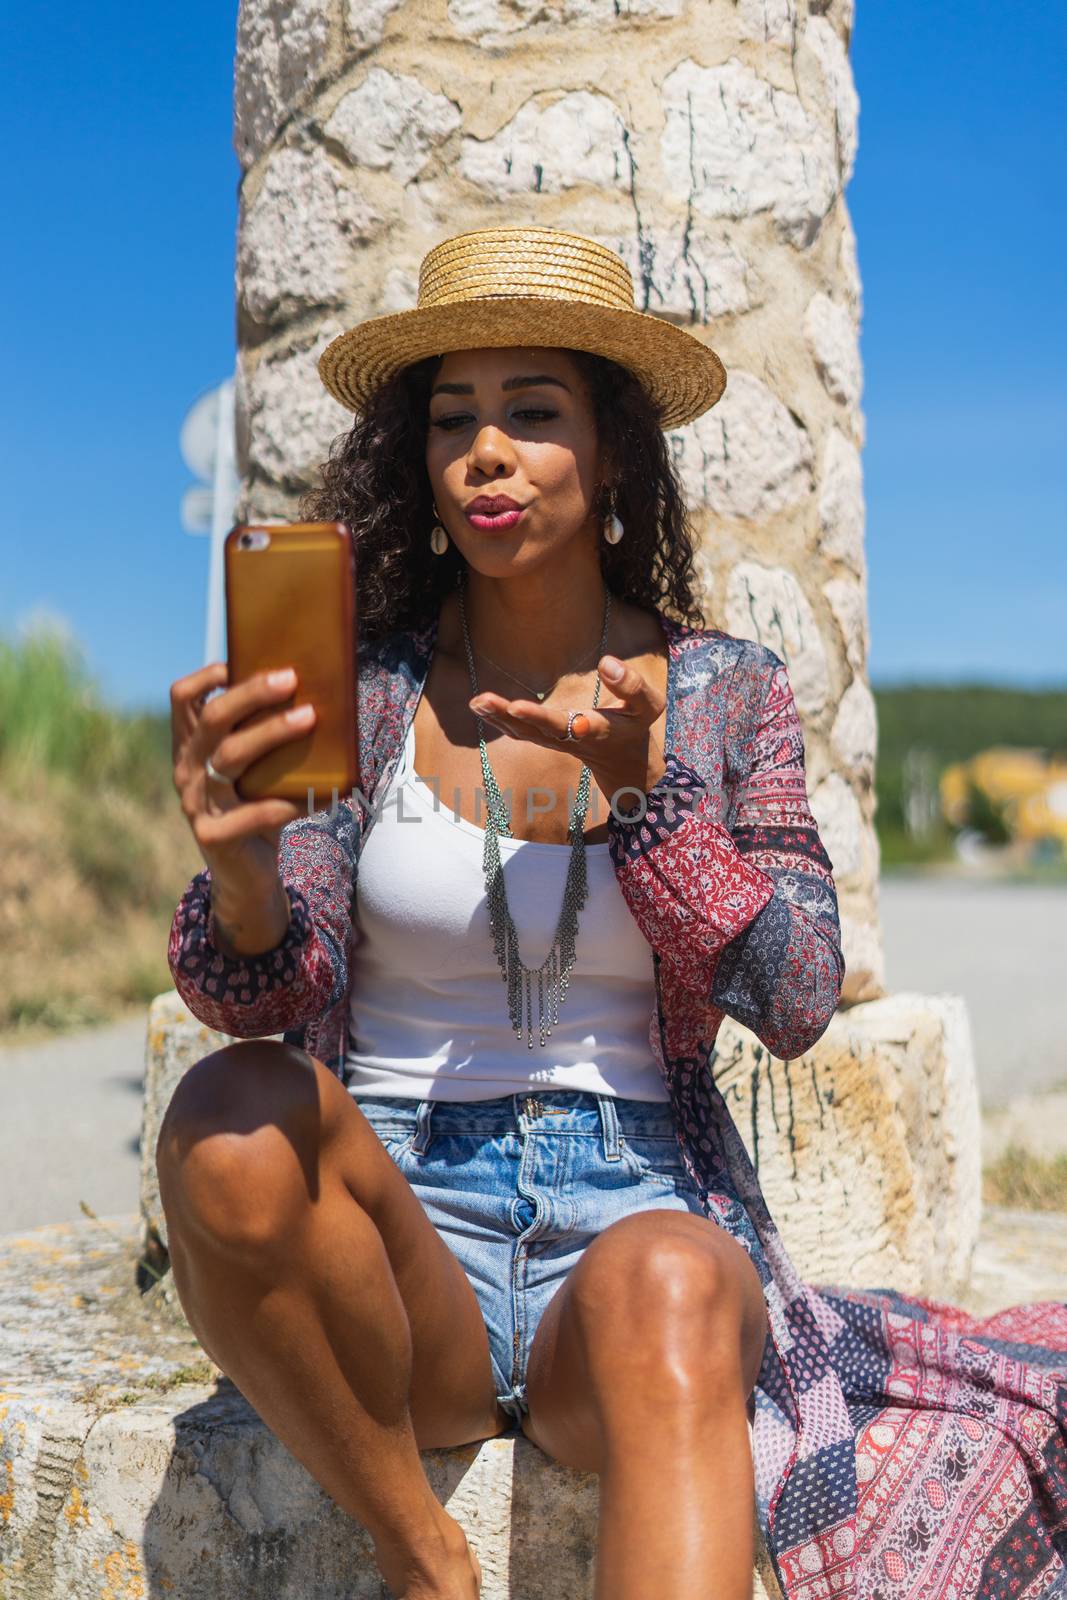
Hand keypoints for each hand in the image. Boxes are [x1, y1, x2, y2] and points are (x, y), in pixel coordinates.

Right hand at [170, 661, 315, 879]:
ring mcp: (195, 804)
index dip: (206, 676)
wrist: (248, 875)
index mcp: (192, 747)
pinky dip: (288, 802)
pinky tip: (322, 794)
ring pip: (229, 757)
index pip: (182, 698)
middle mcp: (186, 770)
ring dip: (272, 733)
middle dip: (251, 693)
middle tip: (291, 678)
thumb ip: (269, 739)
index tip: (240, 661)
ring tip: (310, 718)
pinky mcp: (212, 836)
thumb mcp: (259, 770)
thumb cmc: (259, 809)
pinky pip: (253, 813)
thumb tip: (319, 697)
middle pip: (213, 719)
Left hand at [468, 654, 666, 815]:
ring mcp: (556, 742)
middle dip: (511, 716)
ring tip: (476, 701)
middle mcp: (571, 739)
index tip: (519, 705)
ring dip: (499, 718)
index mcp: (597, 731)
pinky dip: (499, 720)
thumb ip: (632, 685)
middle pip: (537, 730)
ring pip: (524, 733)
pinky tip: (478, 706)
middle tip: (485, 701)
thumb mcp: (648, 705)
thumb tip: (606, 662)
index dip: (543, 718)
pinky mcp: (546, 739)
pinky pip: (520, 732)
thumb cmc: (636, 725)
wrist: (626, 762)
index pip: (569, 725)